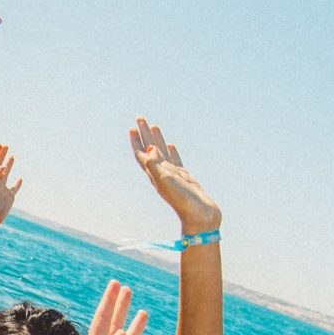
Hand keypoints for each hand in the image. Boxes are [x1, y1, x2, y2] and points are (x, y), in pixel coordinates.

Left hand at [0, 144, 20, 229]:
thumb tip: (3, 166)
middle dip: (1, 155)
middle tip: (6, 146)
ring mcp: (1, 189)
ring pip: (6, 174)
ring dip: (9, 165)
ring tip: (12, 156)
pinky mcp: (9, 197)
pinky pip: (14, 188)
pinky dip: (18, 183)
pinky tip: (20, 178)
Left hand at [128, 119, 220, 234]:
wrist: (200, 216)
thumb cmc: (182, 201)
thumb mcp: (165, 181)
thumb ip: (155, 165)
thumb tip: (149, 148)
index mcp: (154, 175)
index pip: (142, 154)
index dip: (136, 141)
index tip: (132, 128)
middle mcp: (161, 174)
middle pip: (150, 149)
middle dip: (144, 134)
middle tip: (140, 118)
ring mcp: (173, 175)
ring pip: (162, 152)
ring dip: (157, 139)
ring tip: (154, 126)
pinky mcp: (184, 178)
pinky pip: (175, 160)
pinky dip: (171, 151)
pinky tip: (170, 145)